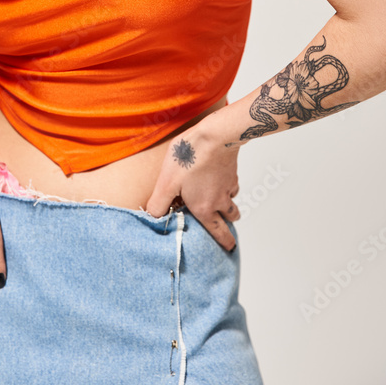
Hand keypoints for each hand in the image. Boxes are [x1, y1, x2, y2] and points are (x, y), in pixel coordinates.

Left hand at [145, 118, 240, 250]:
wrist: (214, 136)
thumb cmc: (189, 158)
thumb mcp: (166, 183)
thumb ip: (159, 203)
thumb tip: (153, 218)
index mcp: (204, 208)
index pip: (218, 232)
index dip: (225, 242)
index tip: (229, 249)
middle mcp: (220, 200)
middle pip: (230, 218)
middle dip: (228, 224)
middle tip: (226, 227)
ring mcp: (229, 185)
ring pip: (232, 201)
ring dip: (228, 205)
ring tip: (220, 203)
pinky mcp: (232, 171)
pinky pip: (232, 184)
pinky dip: (227, 186)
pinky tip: (217, 179)